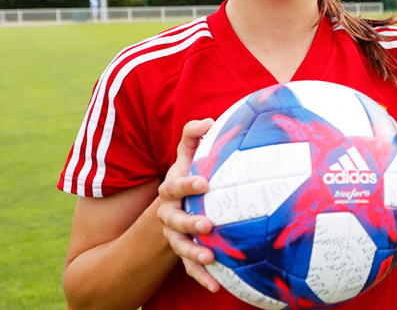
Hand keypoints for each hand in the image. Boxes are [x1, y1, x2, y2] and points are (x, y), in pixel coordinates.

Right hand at [156, 118, 220, 292]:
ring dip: (194, 254)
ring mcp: (174, 236)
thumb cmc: (186, 178)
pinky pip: (190, 268)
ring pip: (181, 246)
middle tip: (208, 224)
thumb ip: (192, 138)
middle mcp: (169, 214)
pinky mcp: (184, 254)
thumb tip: (209, 119)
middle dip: (190, 222)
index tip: (205, 183)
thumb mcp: (185, 158)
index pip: (175, 186)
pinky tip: (217, 286)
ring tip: (210, 258)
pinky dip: (202, 277)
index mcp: (170, 190)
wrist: (169, 209)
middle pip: (175, 220)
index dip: (188, 184)